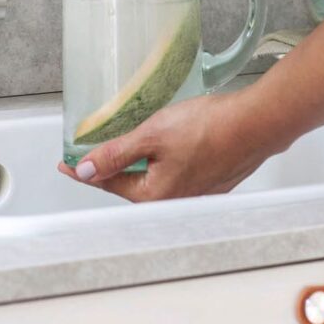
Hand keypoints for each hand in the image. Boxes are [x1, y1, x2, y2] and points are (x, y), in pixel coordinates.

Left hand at [58, 23, 323, 201]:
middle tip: (89, 157)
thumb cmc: (208, 127)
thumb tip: (85, 170)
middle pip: (130, 185)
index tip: (65, 164)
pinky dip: (159, 163)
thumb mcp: (152, 135)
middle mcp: (175, 201)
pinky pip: (174, 175)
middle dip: (109, 171)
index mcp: (156, 195)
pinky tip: (159, 149)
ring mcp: (196, 193)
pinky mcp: (213, 181)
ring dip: (135, 167)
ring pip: (153, 180)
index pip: (108, 183)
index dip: (84, 170)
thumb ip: (117, 154)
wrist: (258, 123)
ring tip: (120, 151)